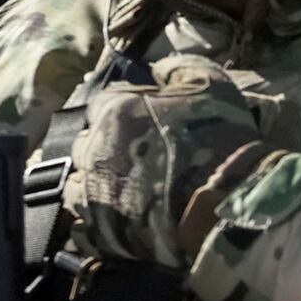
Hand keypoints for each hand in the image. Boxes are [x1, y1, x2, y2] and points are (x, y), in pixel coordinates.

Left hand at [65, 55, 273, 269]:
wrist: (228, 204)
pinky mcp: (101, 233)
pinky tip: (109, 225)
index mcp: (114, 111)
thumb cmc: (220, 140)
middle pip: (80, 146)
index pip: (99, 104)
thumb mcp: (212, 85)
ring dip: (89, 187)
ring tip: (112, 193)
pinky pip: (81, 232)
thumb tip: (159, 67)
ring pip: (72, 188)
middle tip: (126, 158)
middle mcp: (93, 150)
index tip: (137, 121)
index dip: (118, 111)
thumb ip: (180, 68)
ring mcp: (93, 195)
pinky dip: (90, 227)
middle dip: (99, 149)